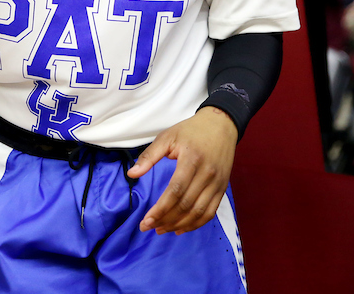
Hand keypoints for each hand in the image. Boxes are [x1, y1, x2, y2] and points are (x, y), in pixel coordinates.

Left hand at [127, 106, 237, 234]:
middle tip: (148, 227)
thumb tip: (131, 174)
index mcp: (191, 160)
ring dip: (179, 225)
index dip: (160, 209)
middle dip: (165, 220)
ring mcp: (217, 183)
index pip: (175, 191)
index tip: (146, 220)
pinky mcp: (222, 188)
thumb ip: (149, 156)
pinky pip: (210, 212)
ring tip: (161, 229)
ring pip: (198, 212)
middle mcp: (206, 174)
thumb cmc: (191, 131)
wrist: (221, 125)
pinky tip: (181, 228)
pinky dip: (196, 224)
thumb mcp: (168, 137)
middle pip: (185, 205)